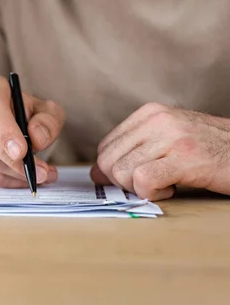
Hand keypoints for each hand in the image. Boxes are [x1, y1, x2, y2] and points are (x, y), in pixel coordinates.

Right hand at [0, 75, 64, 187]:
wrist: (16, 118)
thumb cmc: (30, 112)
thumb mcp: (48, 110)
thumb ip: (47, 121)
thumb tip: (37, 139)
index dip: (5, 131)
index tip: (21, 152)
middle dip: (14, 161)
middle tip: (41, 173)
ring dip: (18, 173)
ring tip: (45, 175)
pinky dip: (11, 180)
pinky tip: (28, 179)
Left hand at [91, 103, 229, 200]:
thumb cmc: (210, 150)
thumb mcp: (168, 141)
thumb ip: (132, 152)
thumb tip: (95, 173)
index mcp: (149, 113)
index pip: (105, 146)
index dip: (113, 170)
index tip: (133, 178)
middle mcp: (157, 120)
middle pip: (108, 161)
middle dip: (122, 182)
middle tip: (150, 184)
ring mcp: (171, 137)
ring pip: (122, 171)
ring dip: (140, 188)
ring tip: (166, 183)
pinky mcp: (185, 158)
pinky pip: (143, 180)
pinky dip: (152, 192)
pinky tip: (172, 188)